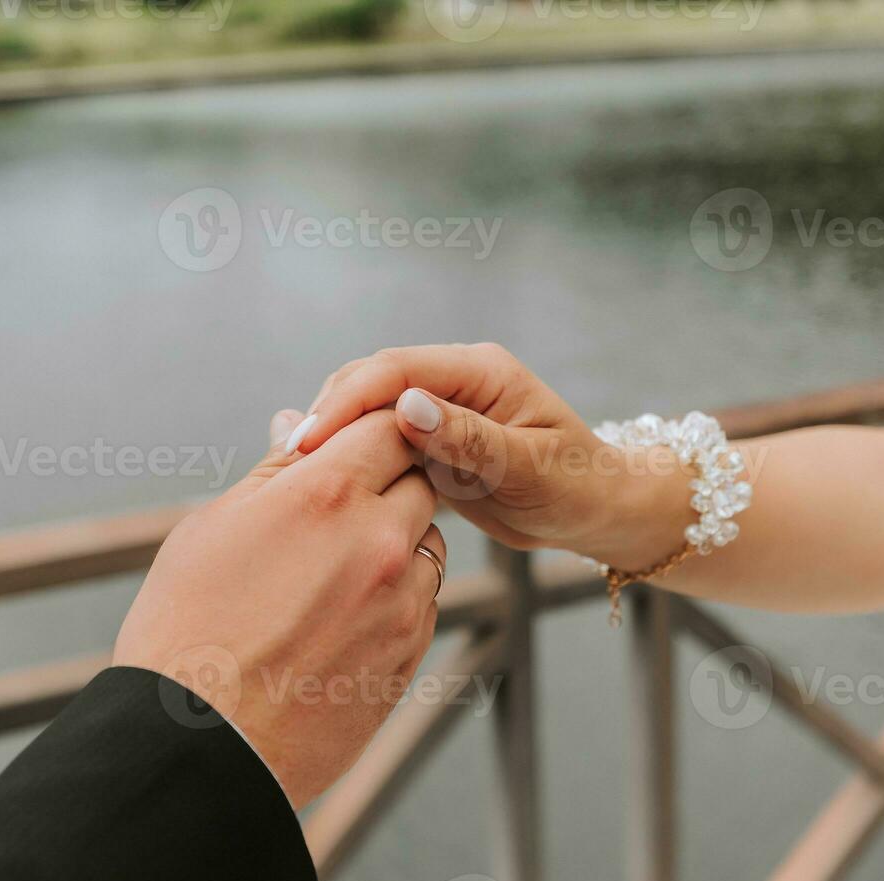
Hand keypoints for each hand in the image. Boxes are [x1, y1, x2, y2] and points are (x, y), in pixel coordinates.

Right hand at [113, 409, 446, 809]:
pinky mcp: (409, 656)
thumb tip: (298, 427)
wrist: (197, 746)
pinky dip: (394, 596)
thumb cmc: (187, 630)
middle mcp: (379, 542)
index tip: (352, 442)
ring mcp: (403, 603)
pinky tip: (337, 618)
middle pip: (418, 481)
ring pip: (427, 544)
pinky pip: (422, 602)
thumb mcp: (215, 527)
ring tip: (329, 571)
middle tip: (338, 504)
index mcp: (325, 495)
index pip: (388, 425)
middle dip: (388, 481)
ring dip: (395, 541)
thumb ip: (274, 473)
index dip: (372, 427)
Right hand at [287, 343, 692, 570]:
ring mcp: (439, 407)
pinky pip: (376, 436)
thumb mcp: (530, 469)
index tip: (311, 440)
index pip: (396, 369)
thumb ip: (470, 440)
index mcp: (481, 370)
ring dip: (332, 434)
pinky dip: (347, 453)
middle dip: (328, 414)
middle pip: (371, 380)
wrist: (594, 510)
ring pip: (367, 407)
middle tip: (288, 462)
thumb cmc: (577, 488)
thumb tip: (407, 406)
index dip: (348, 401)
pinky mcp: (428, 438)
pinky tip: (317, 477)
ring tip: (291, 470)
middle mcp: (454, 379)